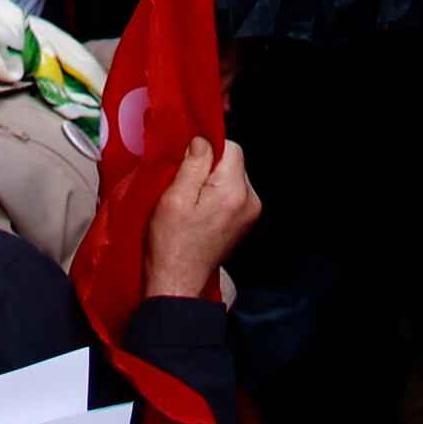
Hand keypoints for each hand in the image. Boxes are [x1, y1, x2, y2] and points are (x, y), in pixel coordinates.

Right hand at [141, 136, 262, 304]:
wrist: (179, 283)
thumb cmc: (172, 245)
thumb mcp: (175, 198)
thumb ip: (193, 164)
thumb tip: (203, 140)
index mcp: (234, 192)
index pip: (232, 147)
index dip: (207, 148)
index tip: (187, 163)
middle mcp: (250, 201)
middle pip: (234, 162)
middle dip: (210, 166)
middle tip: (185, 186)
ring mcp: (251, 214)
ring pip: (232, 177)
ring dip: (212, 181)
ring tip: (191, 203)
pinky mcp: (245, 222)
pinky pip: (233, 194)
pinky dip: (217, 195)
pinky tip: (199, 212)